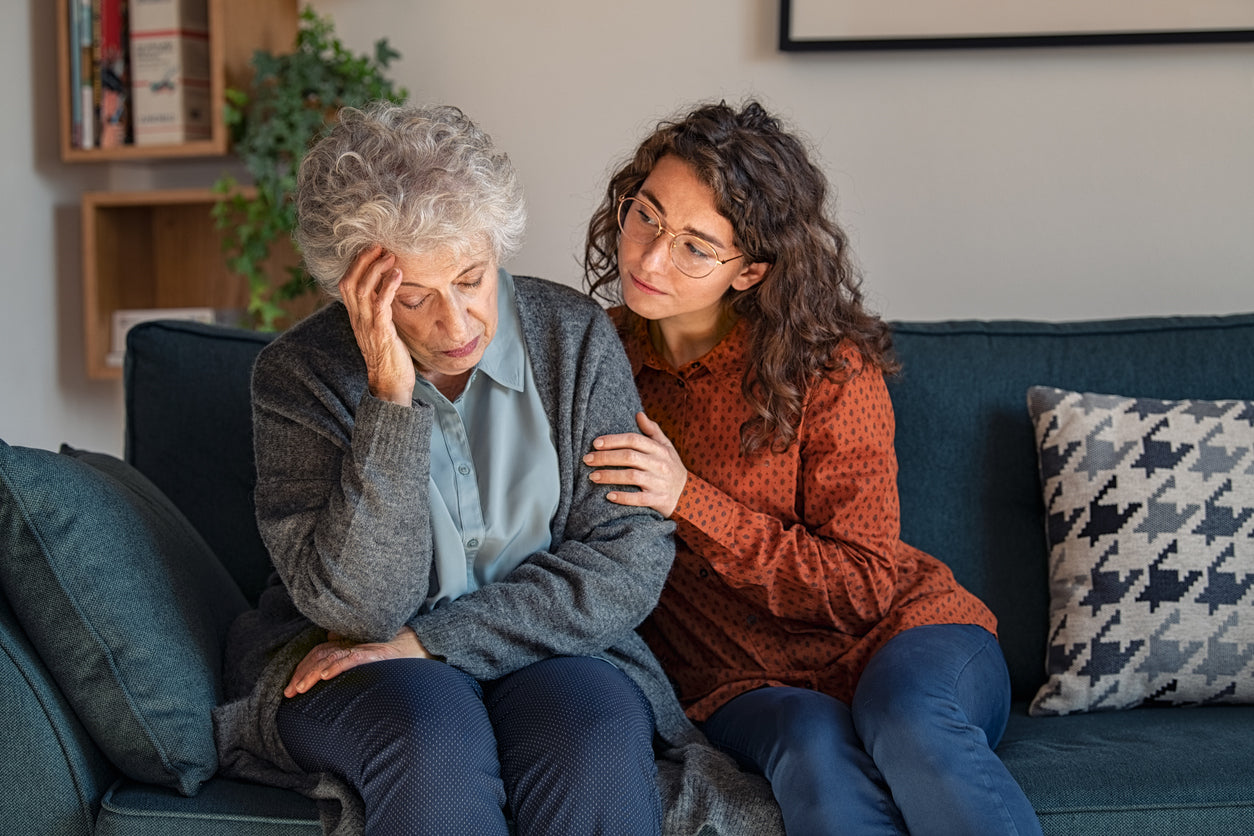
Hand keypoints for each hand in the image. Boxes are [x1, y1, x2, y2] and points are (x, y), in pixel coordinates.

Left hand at [284, 626, 430, 697]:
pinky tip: (326, 676)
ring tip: (300, 688)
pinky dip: (337, 666)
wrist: (421, 645)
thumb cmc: (395, 654)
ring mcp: (363, 647)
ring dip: (313, 673)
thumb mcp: (368, 654)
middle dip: (301, 674)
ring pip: (331, 657)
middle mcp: (353, 643)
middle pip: (319, 655)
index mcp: (349, 644)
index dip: (302, 668)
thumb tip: (330, 648)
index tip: (291, 687)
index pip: (318, 653)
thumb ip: (349, 652)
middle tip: (289, 692)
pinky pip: (352, 658)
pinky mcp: (375, 654)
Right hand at [338, 245, 414, 404]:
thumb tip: (388, 293)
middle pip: (350, 282)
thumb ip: (379, 311)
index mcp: (356, 317)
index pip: (347, 284)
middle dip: (363, 261)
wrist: (391, 384)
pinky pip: (380, 305)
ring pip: (362, 290)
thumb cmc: (390, 356)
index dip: (356, 264)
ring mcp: (367, 326)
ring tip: (390, 256)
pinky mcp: (381, 333)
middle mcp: (358, 319)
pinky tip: (398, 275)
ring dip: (376, 269)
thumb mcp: (381, 329)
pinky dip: (388, 287)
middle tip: (379, 246)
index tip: (370, 250)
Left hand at [584, 411, 686, 517]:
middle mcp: (660, 464)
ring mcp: (659, 483)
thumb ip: (652, 431)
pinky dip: (623, 498)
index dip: (613, 440)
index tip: (595, 443)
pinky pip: (639, 499)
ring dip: (610, 476)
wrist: (689, 496)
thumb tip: (638, 414)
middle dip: (605, 457)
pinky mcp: (658, 500)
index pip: (634, 440)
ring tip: (592, 476)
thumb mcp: (666, 447)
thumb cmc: (671, 468)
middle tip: (587, 459)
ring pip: (632, 477)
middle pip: (629, 457)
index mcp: (660, 449)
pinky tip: (609, 496)